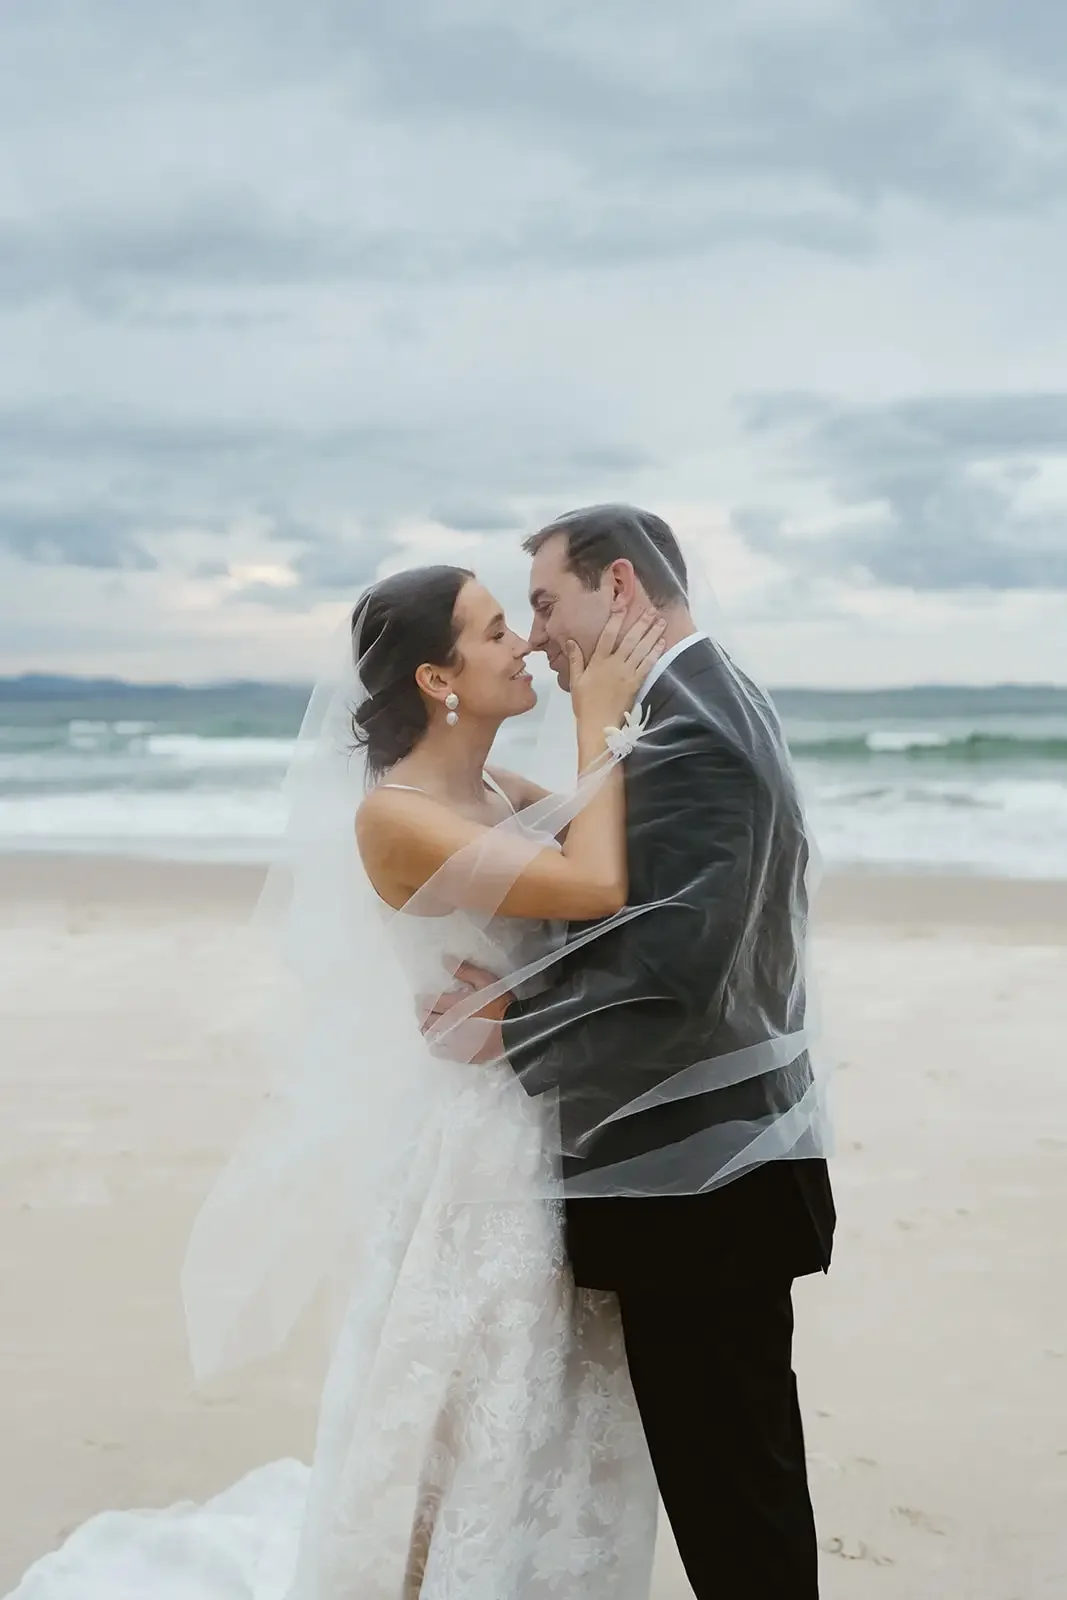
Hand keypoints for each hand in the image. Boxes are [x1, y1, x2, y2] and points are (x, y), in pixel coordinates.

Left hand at [418, 961, 512, 1063]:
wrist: (516, 1029)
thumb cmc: (500, 1003)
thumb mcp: (486, 981)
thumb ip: (465, 971)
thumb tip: (444, 960)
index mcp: (455, 1005)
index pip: (430, 1003)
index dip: (423, 1002)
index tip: (420, 1001)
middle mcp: (450, 1023)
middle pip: (428, 1021)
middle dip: (423, 1016)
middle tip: (423, 1014)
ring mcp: (455, 1040)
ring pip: (432, 1036)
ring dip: (427, 1030)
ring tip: (428, 1027)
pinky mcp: (462, 1054)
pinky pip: (442, 1052)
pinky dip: (436, 1046)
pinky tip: (437, 1043)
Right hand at [568, 608, 665, 731]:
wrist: (598, 725)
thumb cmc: (585, 704)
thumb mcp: (576, 681)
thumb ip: (576, 660)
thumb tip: (570, 641)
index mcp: (598, 662)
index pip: (607, 635)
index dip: (615, 619)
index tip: (623, 605)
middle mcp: (614, 664)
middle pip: (630, 639)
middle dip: (642, 623)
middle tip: (652, 610)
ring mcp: (627, 673)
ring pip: (642, 649)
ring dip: (653, 634)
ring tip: (661, 622)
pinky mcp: (636, 683)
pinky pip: (647, 664)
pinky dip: (655, 652)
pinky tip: (662, 642)